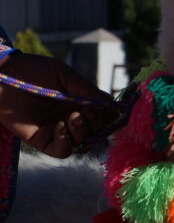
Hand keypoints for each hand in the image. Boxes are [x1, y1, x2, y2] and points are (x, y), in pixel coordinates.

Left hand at [0, 52, 120, 156]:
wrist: (3, 77)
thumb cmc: (31, 70)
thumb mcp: (63, 73)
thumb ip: (85, 88)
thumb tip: (109, 103)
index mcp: (78, 102)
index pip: (102, 116)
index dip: (110, 117)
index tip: (113, 111)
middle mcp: (70, 118)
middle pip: (96, 132)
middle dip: (98, 125)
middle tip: (89, 113)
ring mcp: (58, 131)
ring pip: (82, 144)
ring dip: (83, 132)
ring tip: (73, 117)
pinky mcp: (42, 141)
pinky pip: (62, 151)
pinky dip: (66, 143)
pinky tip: (60, 127)